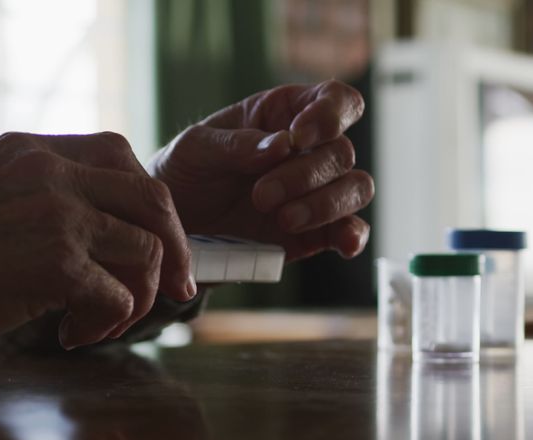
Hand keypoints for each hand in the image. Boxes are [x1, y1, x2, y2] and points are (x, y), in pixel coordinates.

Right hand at [0, 132, 194, 356]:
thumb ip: (50, 195)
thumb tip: (116, 230)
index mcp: (37, 150)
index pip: (125, 158)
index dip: (154, 205)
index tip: (163, 243)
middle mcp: (52, 172)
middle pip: (155, 201)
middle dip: (177, 251)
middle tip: (178, 290)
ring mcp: (56, 215)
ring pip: (146, 253)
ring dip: (139, 299)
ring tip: (100, 323)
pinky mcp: (53, 264)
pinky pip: (121, 296)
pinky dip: (109, 324)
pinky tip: (73, 335)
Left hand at [150, 80, 373, 260]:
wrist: (177, 225)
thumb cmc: (187, 171)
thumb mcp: (196, 148)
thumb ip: (236, 144)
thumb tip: (282, 144)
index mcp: (287, 114)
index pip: (336, 99)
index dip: (330, 113)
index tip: (300, 135)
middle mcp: (311, 150)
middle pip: (342, 152)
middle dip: (304, 174)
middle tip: (261, 196)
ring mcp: (318, 192)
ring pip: (356, 189)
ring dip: (325, 204)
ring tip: (283, 220)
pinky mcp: (318, 232)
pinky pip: (351, 231)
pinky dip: (353, 237)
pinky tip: (342, 246)